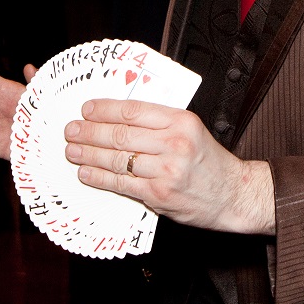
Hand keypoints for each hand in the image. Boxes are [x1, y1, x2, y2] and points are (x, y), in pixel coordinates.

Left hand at [64, 100, 273, 233]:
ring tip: (72, 151)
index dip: (105, 109)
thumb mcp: (190, 129)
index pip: (133, 110)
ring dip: (89, 155)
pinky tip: (86, 173)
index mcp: (181, 120)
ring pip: (118, 159)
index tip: (86, 110)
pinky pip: (122, 184)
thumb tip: (116, 118)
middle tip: (71, 130)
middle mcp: (174, 143)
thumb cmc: (209, 161)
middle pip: (121, 134)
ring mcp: (166, 170)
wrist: (233, 194)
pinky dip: (100, 178)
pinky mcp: (159, 194)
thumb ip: (159, 123)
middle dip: (90, 132)